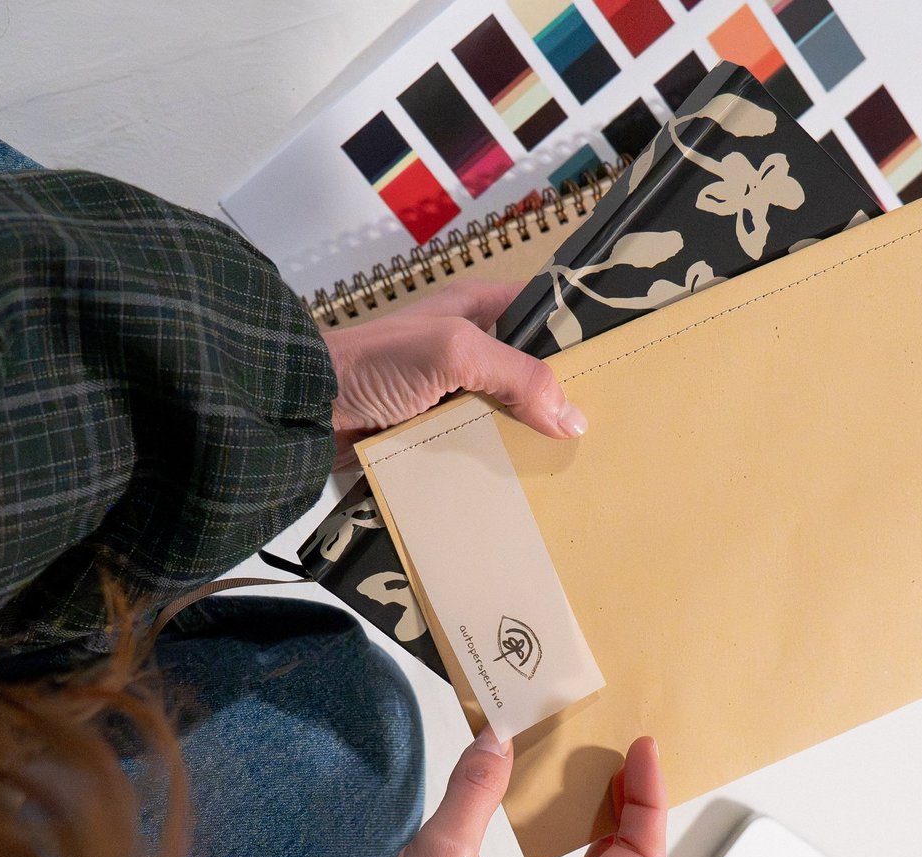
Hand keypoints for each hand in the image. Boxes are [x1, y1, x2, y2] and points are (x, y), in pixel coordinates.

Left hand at [322, 279, 587, 468]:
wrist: (307, 408)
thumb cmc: (375, 362)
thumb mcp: (454, 352)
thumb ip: (516, 375)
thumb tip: (573, 417)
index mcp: (476, 308)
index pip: (542, 314)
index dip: (574, 336)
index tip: (615, 367)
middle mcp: (467, 348)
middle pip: (529, 373)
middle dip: (558, 399)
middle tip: (602, 429)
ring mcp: (449, 393)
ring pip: (506, 415)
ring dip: (528, 439)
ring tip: (572, 464)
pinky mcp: (432, 432)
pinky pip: (477, 447)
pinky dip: (495, 463)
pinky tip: (525, 483)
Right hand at [368, 731, 666, 856]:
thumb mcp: (443, 852)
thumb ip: (475, 789)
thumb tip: (497, 739)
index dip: (649, 803)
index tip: (641, 754)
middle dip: (642, 816)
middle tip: (633, 764)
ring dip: (619, 830)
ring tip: (610, 782)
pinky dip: (588, 843)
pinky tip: (569, 814)